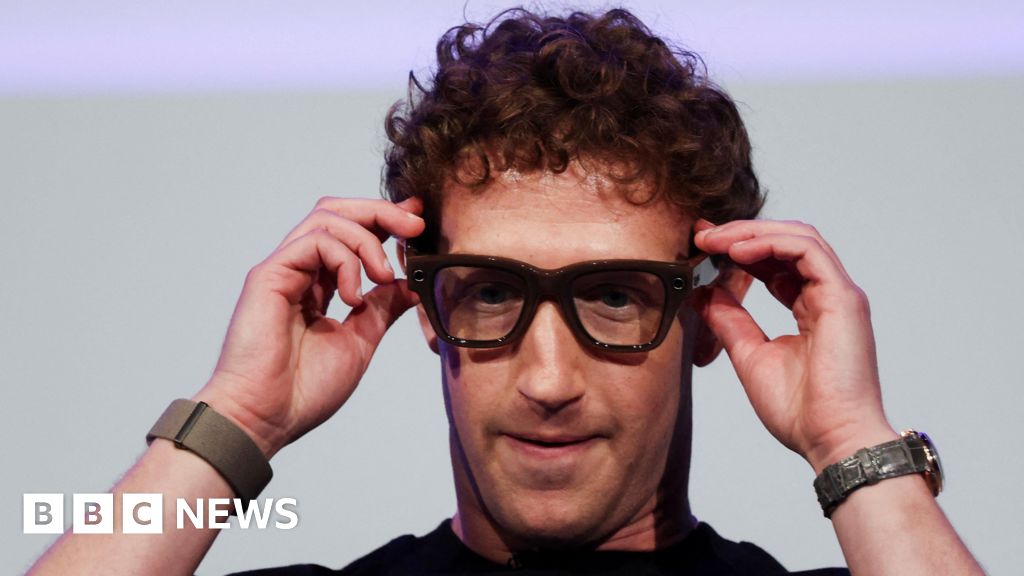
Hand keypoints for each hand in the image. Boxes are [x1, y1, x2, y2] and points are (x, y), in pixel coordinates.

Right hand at [194, 197, 425, 457]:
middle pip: (338, 213)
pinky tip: (353, 296)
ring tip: (384, 276)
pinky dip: (344, 260)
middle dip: (382, 212)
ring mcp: (283, 270)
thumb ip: (383, 309)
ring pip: (327, 218)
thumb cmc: (302, 390)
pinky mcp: (269, 276)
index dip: (386, 221)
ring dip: (367, 239)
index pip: (352, 234)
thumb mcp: (360, 341)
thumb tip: (410, 283)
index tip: (419, 223)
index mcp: (319, 285)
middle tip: (415, 224)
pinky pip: (313, 242)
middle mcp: (300, 271)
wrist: (265, 418)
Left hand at [693, 219, 896, 472]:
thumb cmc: (801, 412)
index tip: (703, 248)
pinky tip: (738, 250)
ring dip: (753, 233)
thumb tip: (704, 292)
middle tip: (703, 236)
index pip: (776, 263)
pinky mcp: (843, 298)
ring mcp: (838, 294)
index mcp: (810, 309)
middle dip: (742, 234)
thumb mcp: (750, 355)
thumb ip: (729, 320)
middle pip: (787, 243)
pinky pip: (807, 251)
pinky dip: (771, 243)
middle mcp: (827, 296)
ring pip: (799, 238)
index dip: (740, 249)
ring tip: (716, 240)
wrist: (830, 440)